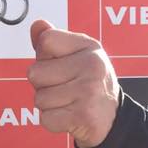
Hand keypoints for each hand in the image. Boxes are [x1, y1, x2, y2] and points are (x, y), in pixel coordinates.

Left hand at [27, 19, 119, 147]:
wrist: (112, 118)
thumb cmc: (90, 83)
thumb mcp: (78, 55)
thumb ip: (54, 41)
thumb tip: (37, 25)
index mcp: (88, 46)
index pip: (46, 41)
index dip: (43, 57)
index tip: (58, 65)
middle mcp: (91, 66)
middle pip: (35, 73)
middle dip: (42, 85)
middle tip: (62, 88)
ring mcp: (87, 91)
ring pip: (39, 99)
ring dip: (48, 105)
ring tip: (67, 102)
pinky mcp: (82, 116)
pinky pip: (46, 119)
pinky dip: (52, 121)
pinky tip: (68, 116)